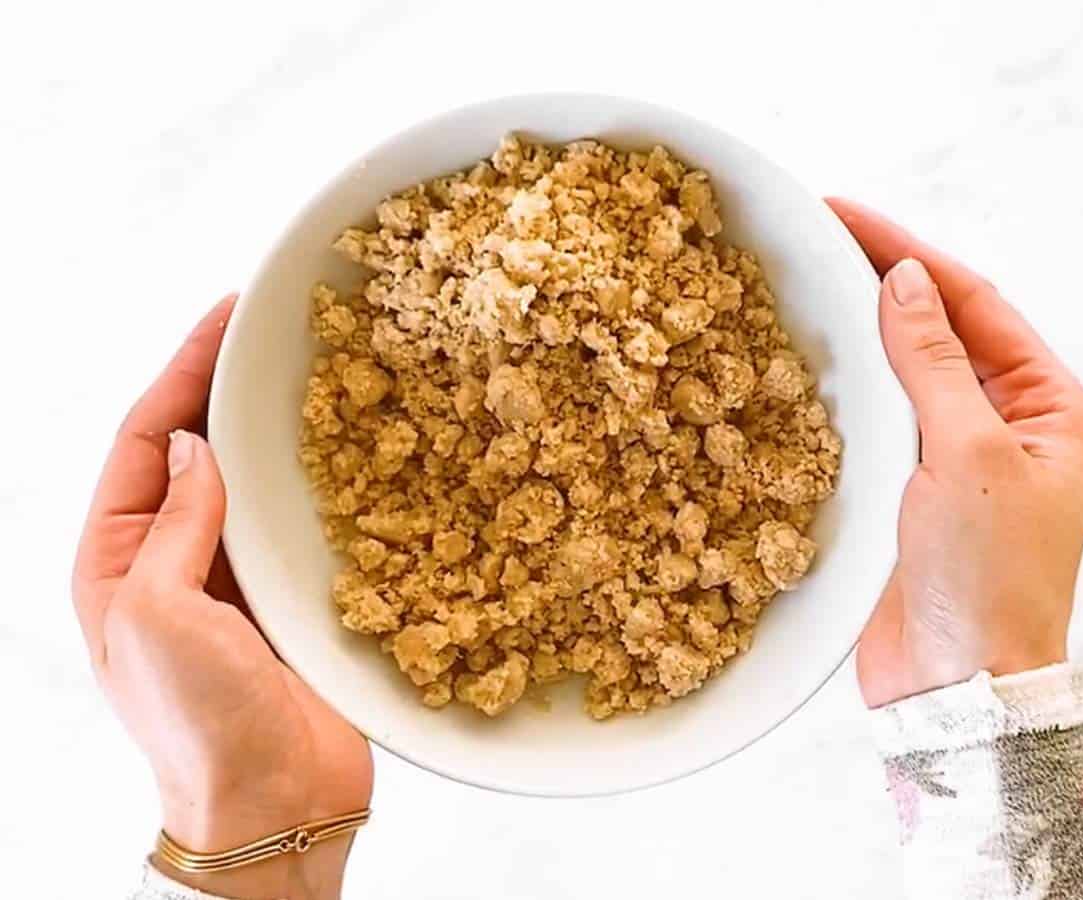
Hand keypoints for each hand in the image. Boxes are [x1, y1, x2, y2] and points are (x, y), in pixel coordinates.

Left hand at [72, 297, 372, 899]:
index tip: (224, 316)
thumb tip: (198, 445)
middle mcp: (170, 561)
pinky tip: (349, 454)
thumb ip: (176, 525)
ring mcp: (231, 580)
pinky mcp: (287, 601)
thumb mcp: (159, 615)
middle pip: (196, 451)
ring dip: (275, 432)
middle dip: (227, 390)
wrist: (271, 805)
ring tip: (313, 377)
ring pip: (249, 483)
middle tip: (274, 332)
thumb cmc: (198, 723)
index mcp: (117, 561)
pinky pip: (296, 525)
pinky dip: (317, 485)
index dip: (181, 373)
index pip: (144, 441)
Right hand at [828, 200, 1082, 708]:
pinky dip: (838, 388)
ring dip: (854, 331)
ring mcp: (951, 456)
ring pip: (898, 372)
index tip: (845, 213)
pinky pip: (872, 421)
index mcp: (1046, 405)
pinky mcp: (905, 491)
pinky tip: (799, 364)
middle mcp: (1003, 422)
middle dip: (877, 281)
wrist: (958, 687)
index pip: (972, 302)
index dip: (908, 253)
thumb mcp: (970, 454)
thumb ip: (935, 363)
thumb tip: (903, 282)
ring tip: (799, 283)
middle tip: (811, 235)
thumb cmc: (989, 577)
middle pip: (934, 329)